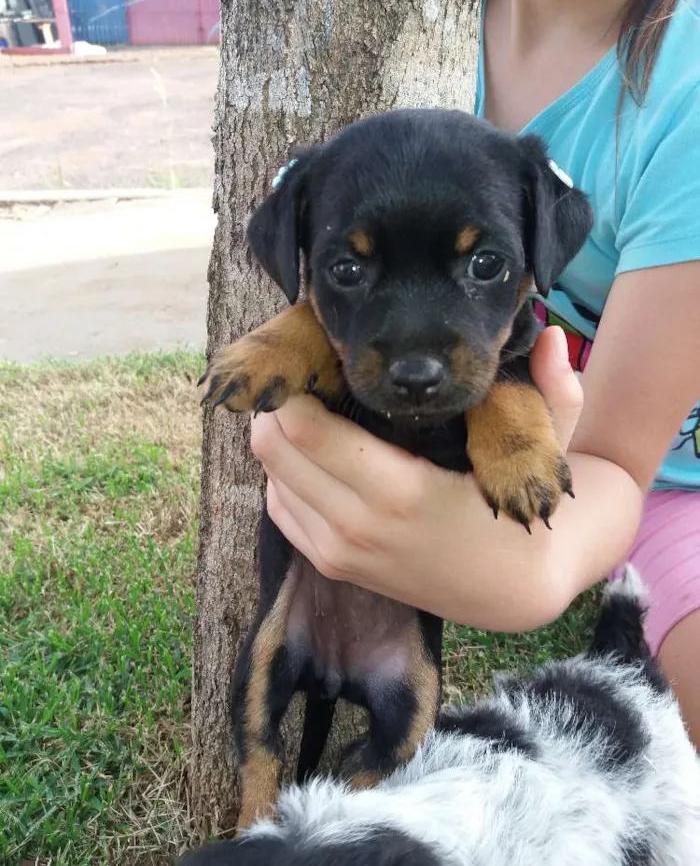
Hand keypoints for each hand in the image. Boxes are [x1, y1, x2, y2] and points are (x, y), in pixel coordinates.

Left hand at [250, 327, 585, 629]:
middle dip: (280, 402)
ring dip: (282, 436)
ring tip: (315, 410)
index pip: (304, 427)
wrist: (507, 591)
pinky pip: (279, 505)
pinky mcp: (329, 564)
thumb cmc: (519, 510)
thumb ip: (556, 390)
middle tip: (309, 375)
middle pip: (271, 445)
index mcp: (400, 492)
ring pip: (269, 472)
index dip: (297, 381)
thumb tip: (554, 333)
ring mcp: (337, 551)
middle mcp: (356, 526)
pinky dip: (287, 473)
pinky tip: (320, 455)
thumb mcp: (546, 450)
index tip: (317, 354)